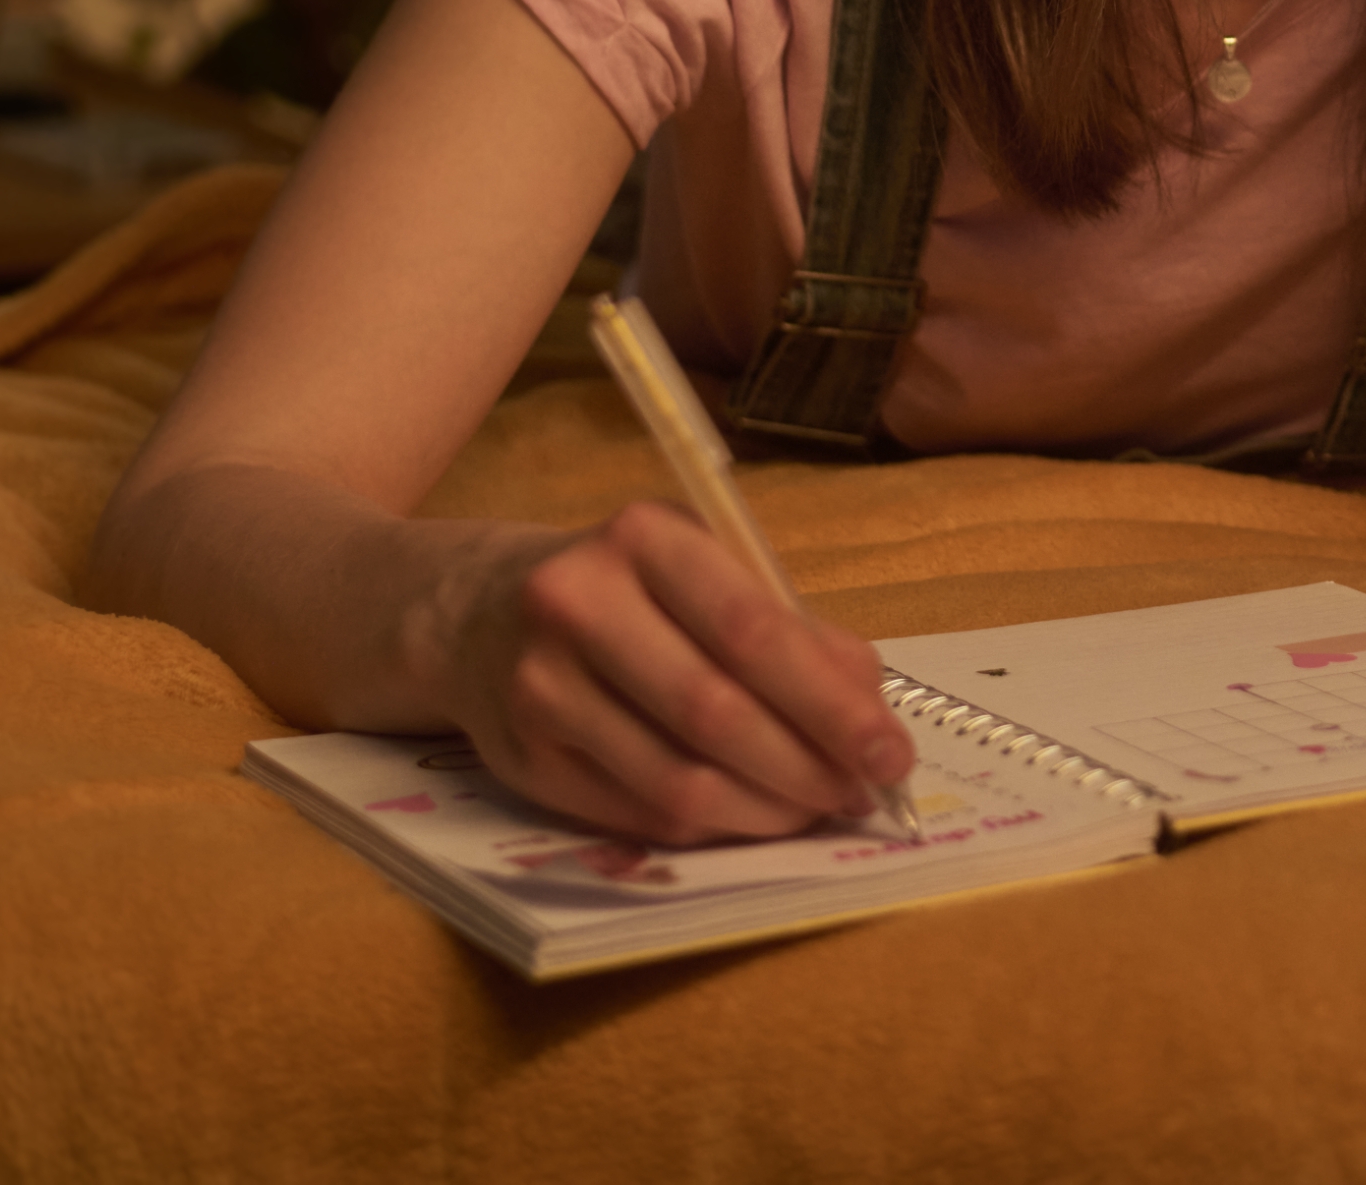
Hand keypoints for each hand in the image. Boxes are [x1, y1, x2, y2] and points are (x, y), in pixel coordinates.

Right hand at [422, 499, 911, 845]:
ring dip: (765, 809)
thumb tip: (869, 711)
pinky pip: (638, 812)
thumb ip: (795, 632)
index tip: (890, 751)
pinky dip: (712, 826)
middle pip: (716, 712)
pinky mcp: (523, 759)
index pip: (753, 631)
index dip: (831, 704)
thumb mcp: (709, 573)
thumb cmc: (630, 589)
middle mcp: (580, 605)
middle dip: (808, 765)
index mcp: (647, 539)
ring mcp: (541, 687)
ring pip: (677, 777)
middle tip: (861, 793)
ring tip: (815, 809)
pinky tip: (751, 817)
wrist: (476, 612)